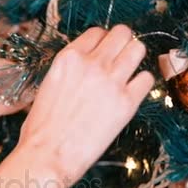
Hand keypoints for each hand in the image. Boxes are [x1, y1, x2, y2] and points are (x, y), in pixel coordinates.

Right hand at [15, 25, 153, 184]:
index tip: (104, 50)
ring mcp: (111, 81)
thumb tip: (81, 70)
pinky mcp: (127, 103)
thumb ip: (68, 71)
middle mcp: (92, 64)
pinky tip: (132, 92)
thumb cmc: (41, 128)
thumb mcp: (48, 86)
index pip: (97, 32)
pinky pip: (146, 79)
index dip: (103, 40)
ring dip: (135, 57)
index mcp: (69, 58)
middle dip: (123, 42)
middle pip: (122, 34)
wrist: (48, 155)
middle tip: (120, 56)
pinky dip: (141, 83)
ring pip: (138, 49)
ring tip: (129, 70)